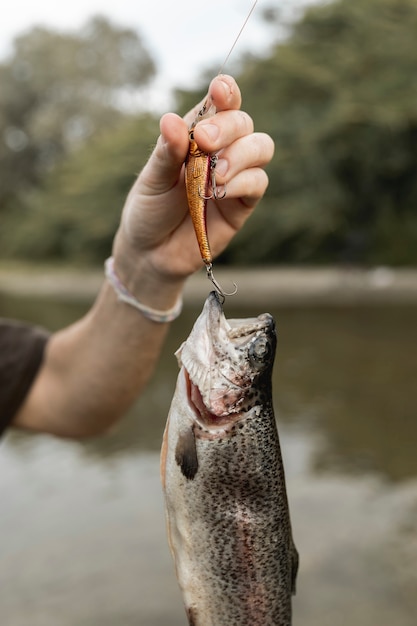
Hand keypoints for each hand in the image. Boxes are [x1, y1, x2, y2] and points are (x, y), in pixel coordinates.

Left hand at [113, 75, 273, 289]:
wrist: (151, 253)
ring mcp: (235, 176)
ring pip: (261, 147)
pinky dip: (243, 181)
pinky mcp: (242, 204)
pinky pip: (257, 182)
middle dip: (227, 127)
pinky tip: (221, 190)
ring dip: (241, 153)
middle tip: (205, 142)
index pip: (219, 104)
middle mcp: (220, 151)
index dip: (225, 92)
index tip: (219, 89)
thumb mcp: (151, 179)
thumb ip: (166, 152)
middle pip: (243, 122)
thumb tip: (172, 120)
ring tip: (215, 174)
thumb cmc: (149, 210)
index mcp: (196, 136)